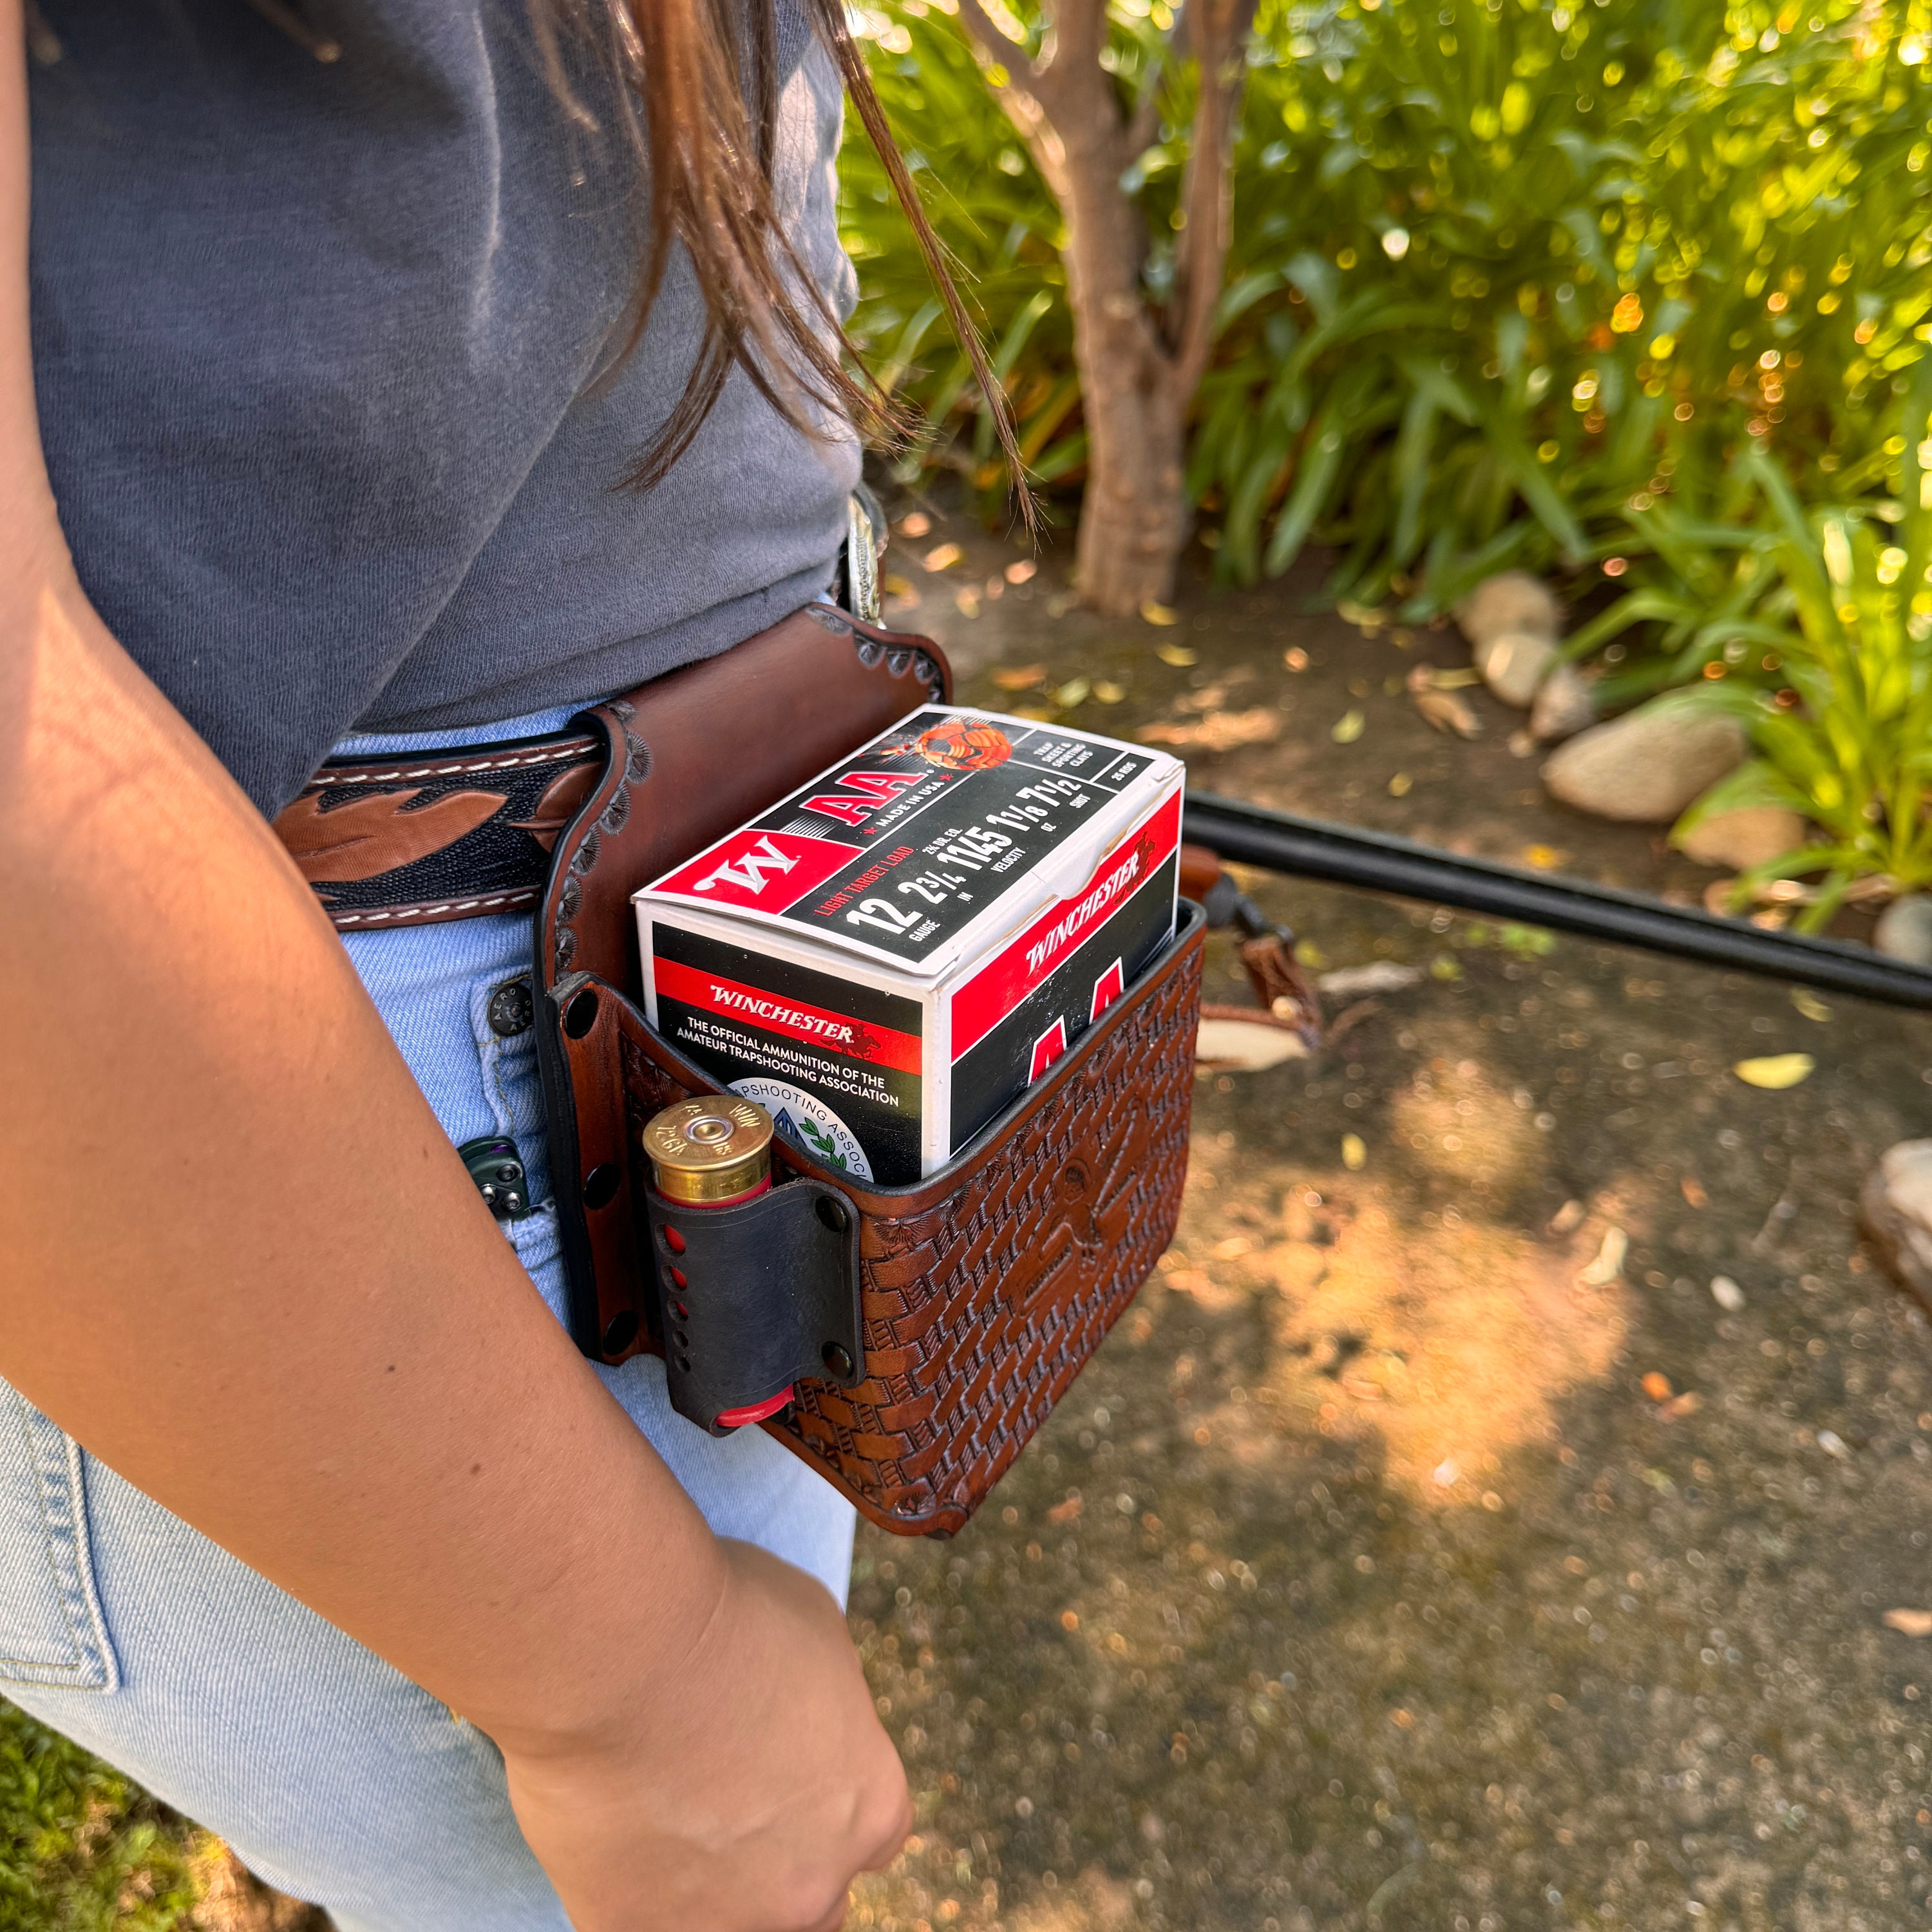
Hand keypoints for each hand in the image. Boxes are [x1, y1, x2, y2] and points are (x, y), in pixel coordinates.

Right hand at [500, 1540, 910, 1931]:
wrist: (623, 1651)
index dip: (832, 1805)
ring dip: (707, 1888)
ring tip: (660, 1816)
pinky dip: (624, 1883)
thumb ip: (826, 1702)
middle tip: (726, 1803)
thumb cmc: (727, 1616)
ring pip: (730, 1925)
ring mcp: (723, 1921)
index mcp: (870, 1807)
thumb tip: (807, 1714)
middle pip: (814, 1901)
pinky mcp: (631, 1929)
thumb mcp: (819, 1635)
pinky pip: (637, 1918)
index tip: (793, 1774)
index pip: (875, 1835)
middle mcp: (812, 1885)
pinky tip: (604, 1826)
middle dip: (781, 1863)